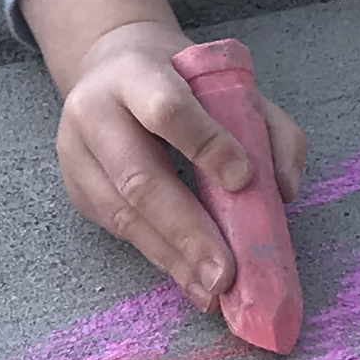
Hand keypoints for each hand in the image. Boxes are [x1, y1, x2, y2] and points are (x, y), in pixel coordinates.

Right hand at [52, 20, 309, 310]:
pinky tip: (188, 278)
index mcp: (135, 73)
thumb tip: (282, 191)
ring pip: (124, 213)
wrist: (107, 69)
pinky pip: (118, 229)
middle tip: (226, 273)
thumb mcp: (227, 82)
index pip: (167, 108)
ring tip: (211, 290)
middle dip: (187, 230)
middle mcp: (94, 112)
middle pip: (138, 177)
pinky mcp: (76, 189)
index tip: (243, 179)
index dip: (205, 144)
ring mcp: (77, 154)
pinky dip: (159, 256)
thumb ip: (267, 127)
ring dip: (173, 258)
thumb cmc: (179, 81)